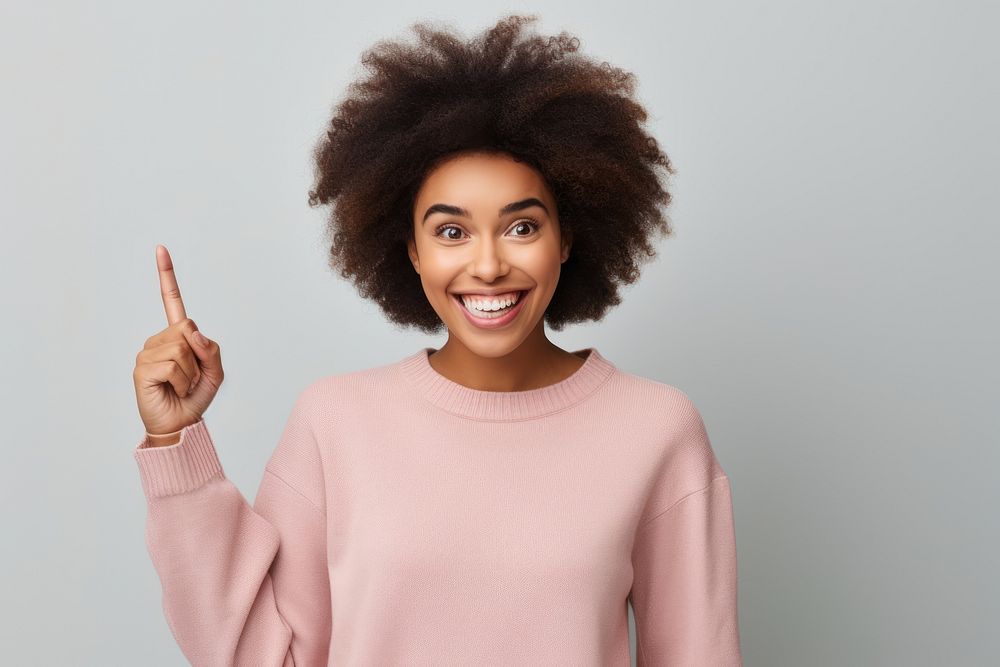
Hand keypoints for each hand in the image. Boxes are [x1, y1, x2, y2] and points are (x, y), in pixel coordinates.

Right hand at [132, 245, 224, 440]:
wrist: (180, 424)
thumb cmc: (195, 397)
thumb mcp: (215, 372)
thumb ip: (211, 349)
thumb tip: (191, 331)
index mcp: (177, 336)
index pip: (172, 302)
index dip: (166, 275)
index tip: (161, 248)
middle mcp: (159, 340)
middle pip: (188, 327)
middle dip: (199, 354)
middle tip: (192, 376)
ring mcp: (148, 352)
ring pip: (182, 347)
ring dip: (191, 371)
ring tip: (182, 385)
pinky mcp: (142, 368)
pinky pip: (174, 364)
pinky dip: (182, 379)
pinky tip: (173, 388)